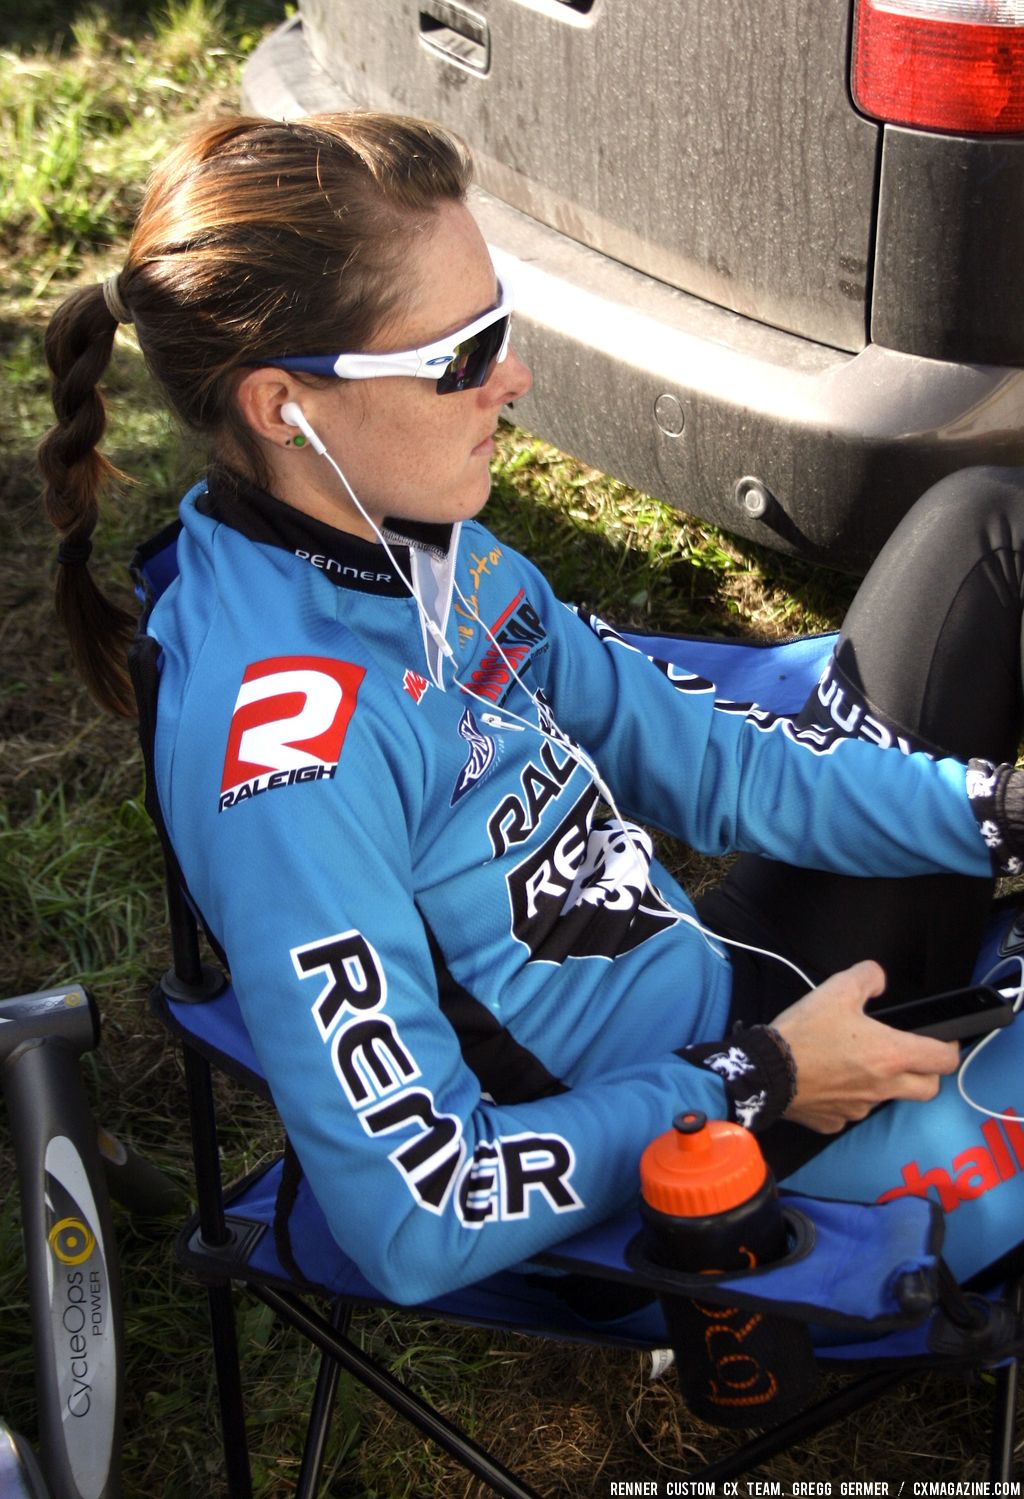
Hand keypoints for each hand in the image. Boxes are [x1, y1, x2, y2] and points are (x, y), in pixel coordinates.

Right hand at [772, 960, 959, 1133]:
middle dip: (926, 1073)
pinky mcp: (835, 1121)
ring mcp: (860, 1109)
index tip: (939, 1039)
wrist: (765, 1072)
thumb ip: (867, 977)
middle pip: (928, 1089)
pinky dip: (848, 1096)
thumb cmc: (804, 1034)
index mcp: (891, 1055)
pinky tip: (828, 1080)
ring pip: (887, 1099)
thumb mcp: (836, 989)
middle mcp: (883, 1087)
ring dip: (883, 1084)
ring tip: (855, 1063)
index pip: (944, 1060)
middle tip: (907, 1055)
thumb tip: (878, 979)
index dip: (949, 1047)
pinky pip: (852, 1110)